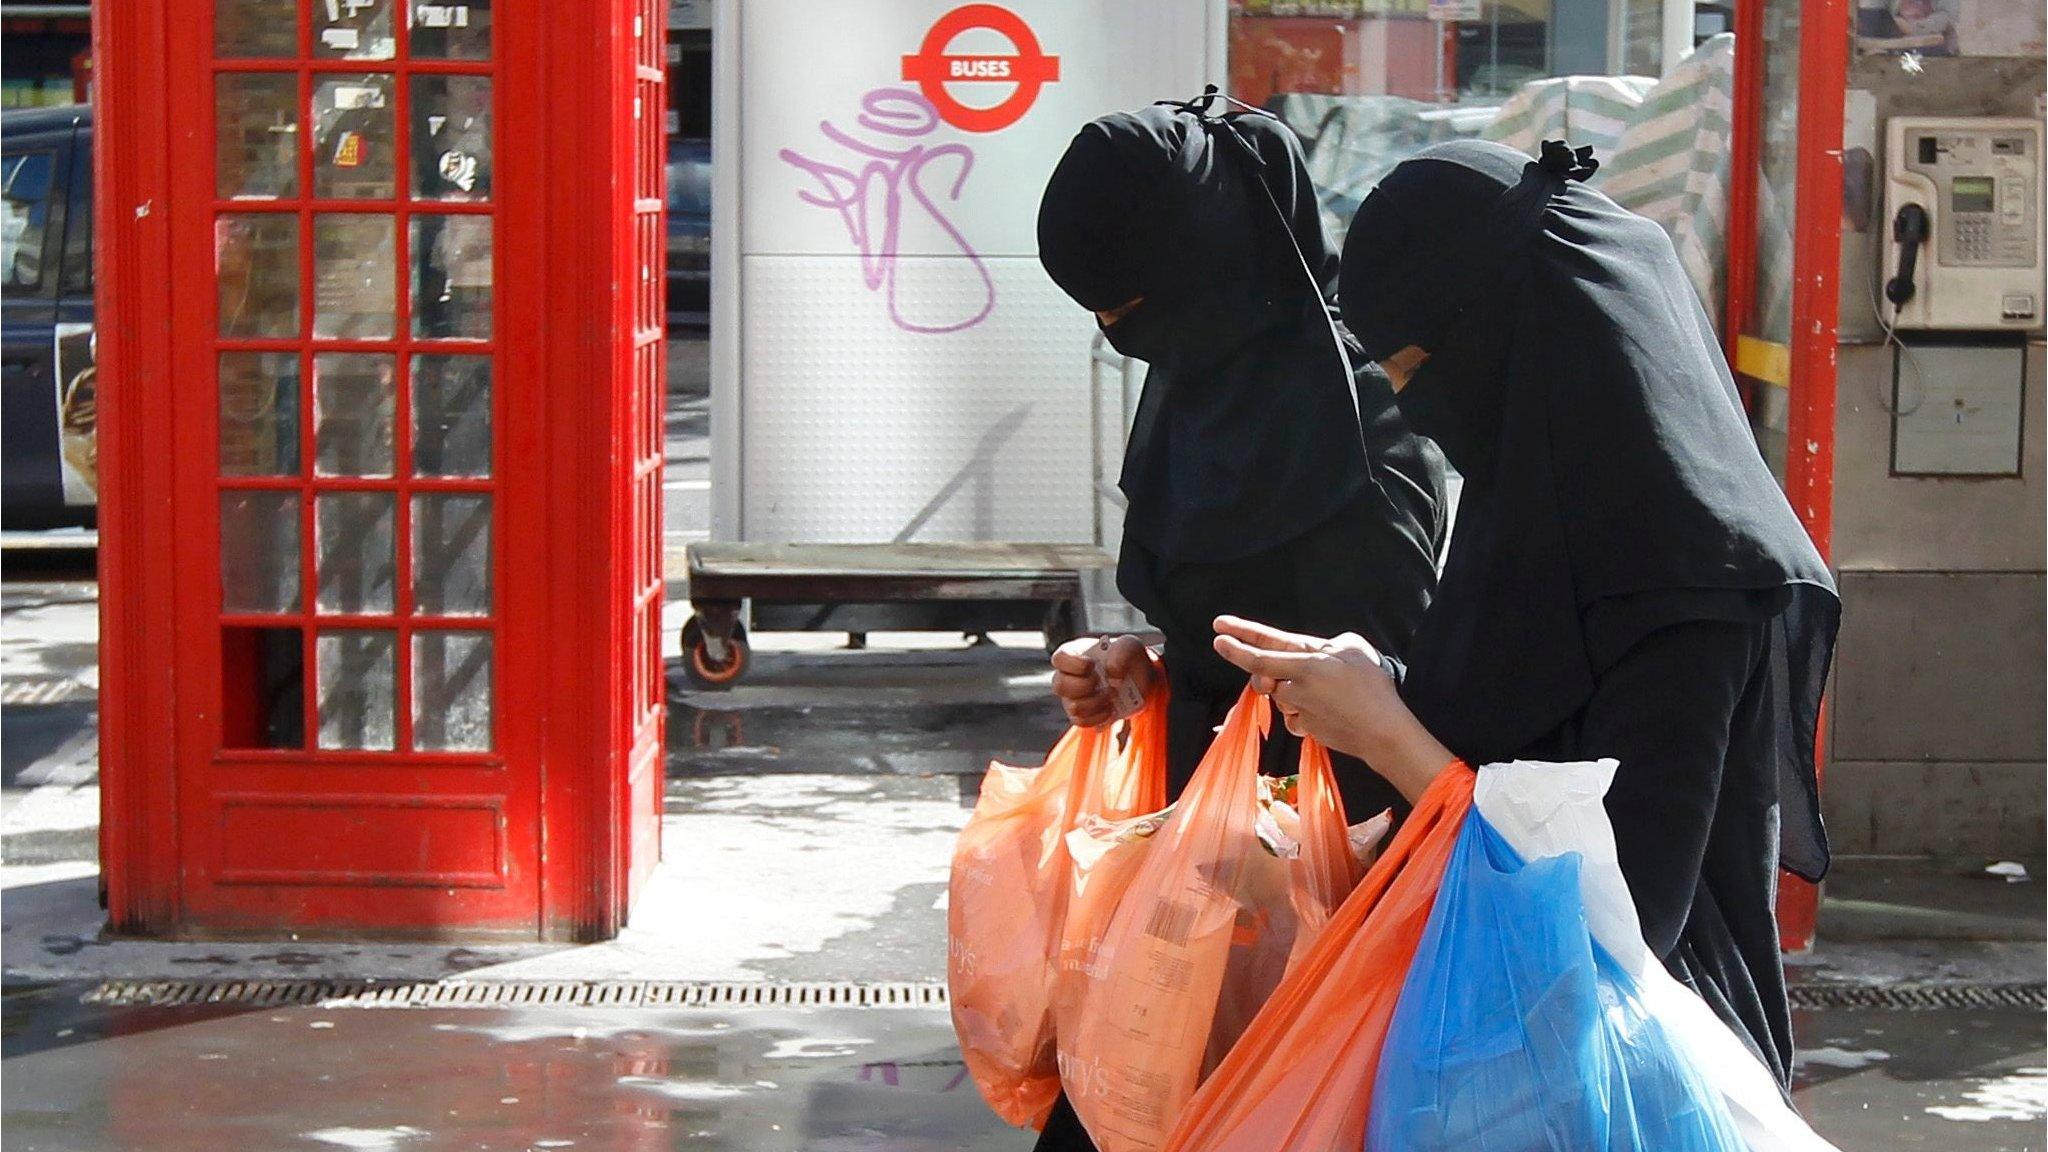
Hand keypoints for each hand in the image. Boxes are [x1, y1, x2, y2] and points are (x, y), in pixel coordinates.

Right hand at [1049, 634, 1155, 727]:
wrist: (1138, 679)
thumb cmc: (1128, 658)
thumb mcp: (1130, 646)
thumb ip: (1122, 652)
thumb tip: (1111, 672)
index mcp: (1074, 654)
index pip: (1059, 659)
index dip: (1074, 664)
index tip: (1093, 664)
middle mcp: (1067, 676)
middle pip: (1059, 685)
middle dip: (1085, 685)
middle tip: (1104, 681)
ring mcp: (1071, 697)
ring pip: (1073, 706)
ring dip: (1096, 702)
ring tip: (1111, 695)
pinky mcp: (1081, 715)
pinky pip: (1081, 721)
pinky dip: (1099, 716)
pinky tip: (1111, 708)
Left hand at [1211, 615, 1453, 804]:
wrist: (1383, 733)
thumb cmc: (1372, 687)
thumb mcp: (1353, 648)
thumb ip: (1325, 645)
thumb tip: (1313, 651)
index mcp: (1305, 664)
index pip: (1261, 652)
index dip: (1238, 640)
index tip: (1218, 631)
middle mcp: (1295, 687)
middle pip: (1262, 675)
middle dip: (1259, 668)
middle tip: (1270, 663)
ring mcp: (1297, 710)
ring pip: (1279, 695)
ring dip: (1290, 689)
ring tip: (1326, 690)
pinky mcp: (1303, 729)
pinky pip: (1292, 716)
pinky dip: (1302, 710)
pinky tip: (1325, 709)